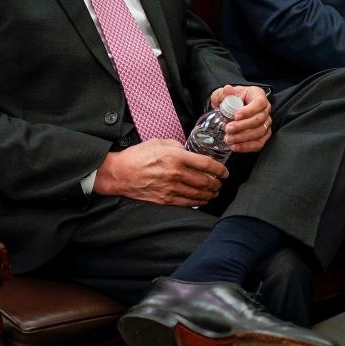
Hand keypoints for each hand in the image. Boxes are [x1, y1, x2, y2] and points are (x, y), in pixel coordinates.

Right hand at [92, 139, 228, 206]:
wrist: (120, 174)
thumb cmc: (137, 156)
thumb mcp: (158, 142)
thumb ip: (177, 145)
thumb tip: (188, 150)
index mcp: (176, 157)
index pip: (206, 164)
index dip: (219, 169)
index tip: (224, 172)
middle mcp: (176, 173)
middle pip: (205, 181)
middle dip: (216, 183)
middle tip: (220, 182)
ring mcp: (171, 188)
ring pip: (199, 194)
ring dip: (210, 194)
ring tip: (213, 192)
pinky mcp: (166, 199)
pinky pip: (187, 203)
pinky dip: (198, 202)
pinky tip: (202, 200)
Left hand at [209, 84, 271, 152]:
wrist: (232, 109)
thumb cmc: (232, 99)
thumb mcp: (226, 94)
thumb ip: (225, 93)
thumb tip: (227, 89)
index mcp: (258, 96)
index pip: (259, 103)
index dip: (248, 111)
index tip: (235, 116)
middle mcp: (265, 109)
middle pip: (259, 119)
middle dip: (243, 126)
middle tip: (228, 129)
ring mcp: (266, 123)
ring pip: (260, 132)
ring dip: (243, 138)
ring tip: (229, 139)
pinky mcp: (263, 135)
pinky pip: (259, 143)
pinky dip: (247, 147)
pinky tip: (235, 147)